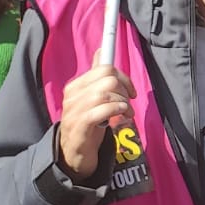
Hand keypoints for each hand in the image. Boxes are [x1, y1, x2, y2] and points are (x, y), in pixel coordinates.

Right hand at [57, 65, 135, 179]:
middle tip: (129, 104)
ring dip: (123, 103)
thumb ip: (96, 77)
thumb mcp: (92, 99)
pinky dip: (116, 111)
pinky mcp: (80, 126)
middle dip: (125, 90)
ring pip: (105, 93)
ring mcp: (74, 111)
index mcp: (76, 86)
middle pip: (107, 78)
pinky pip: (102, 110)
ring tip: (127, 114)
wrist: (73, 154)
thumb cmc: (87, 124)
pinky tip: (121, 118)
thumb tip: (102, 51)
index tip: (131, 90)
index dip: (123, 76)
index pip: (103, 68)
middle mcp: (73, 96)